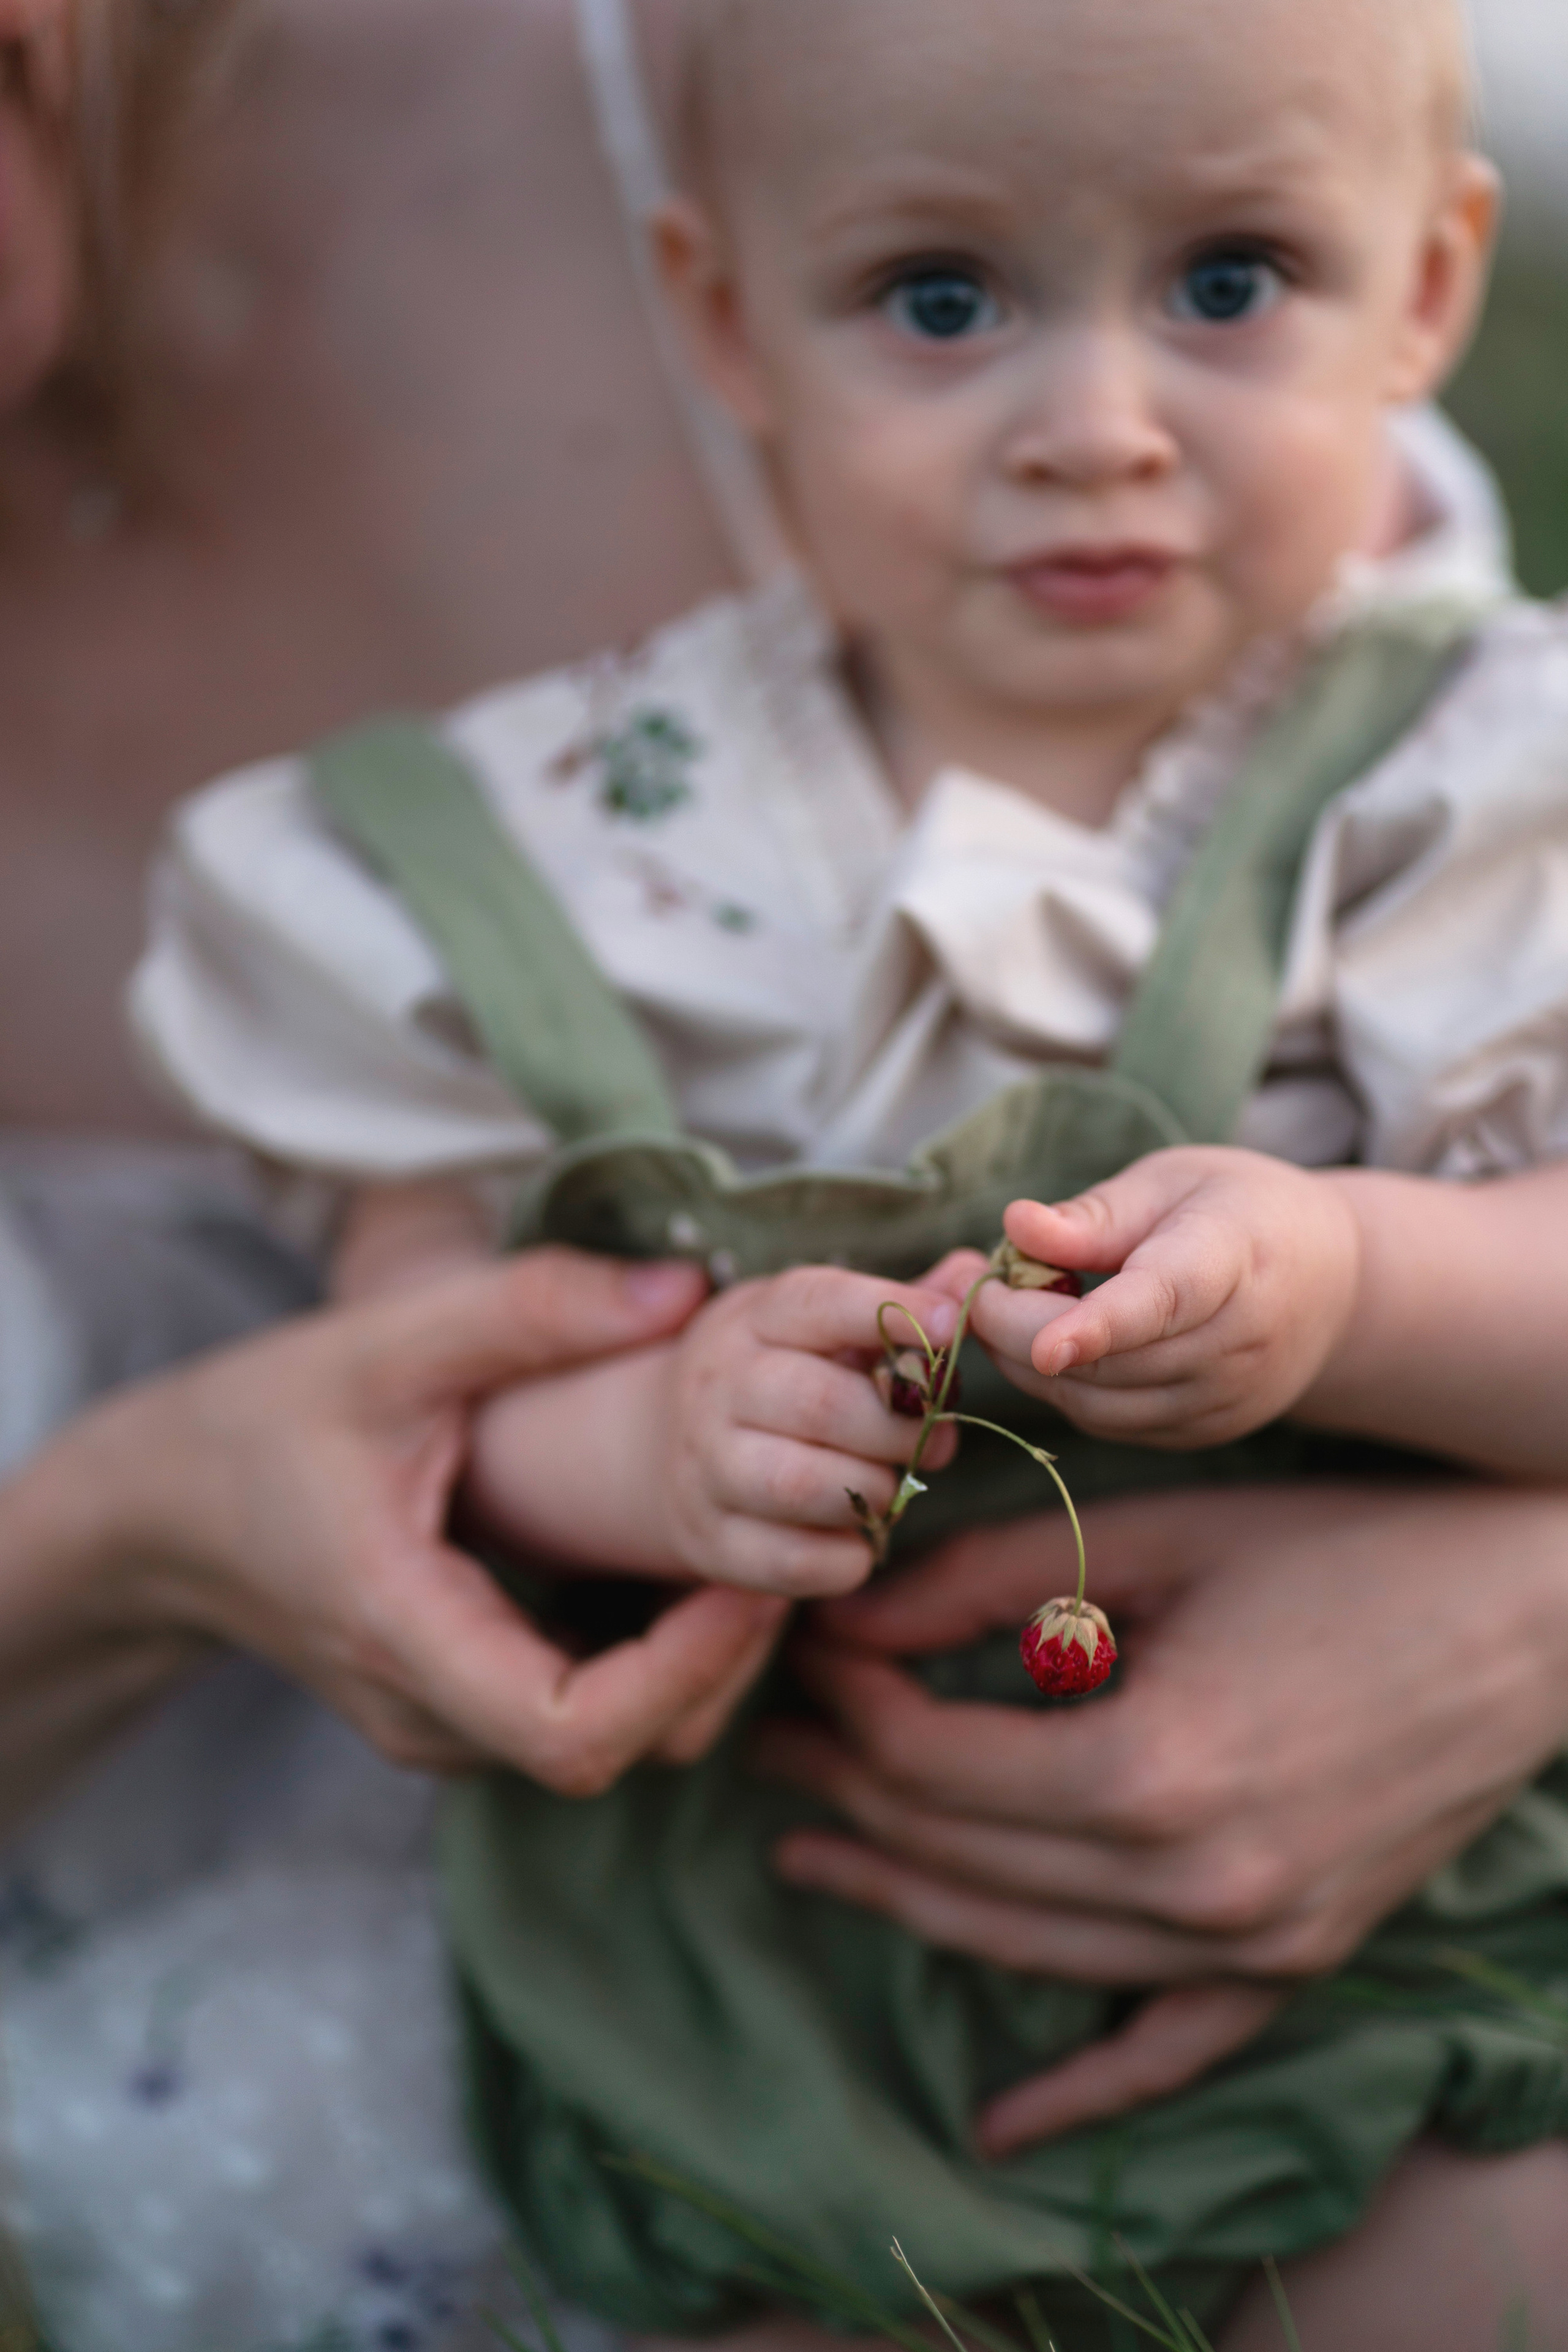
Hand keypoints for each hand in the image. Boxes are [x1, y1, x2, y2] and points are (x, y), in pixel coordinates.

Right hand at [14, 1250, 786, 1802]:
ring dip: (690, 1671)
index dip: (685, 1673)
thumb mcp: (387, 1341)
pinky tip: (679, 1574)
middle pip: (612, 1750)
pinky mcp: (452, 1712)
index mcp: (405, 1635)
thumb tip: (685, 1287)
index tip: (747, 1578)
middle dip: (714, 1666)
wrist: (158, 1508)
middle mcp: (425, 1714)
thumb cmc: (262, 1419)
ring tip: (745, 1557)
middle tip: (778, 1555)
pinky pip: (576, 1721)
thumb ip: (532, 1308)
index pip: (573, 1733)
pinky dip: (647, 1668)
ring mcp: (437, 1728)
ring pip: (604, 1748)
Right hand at [644, 1267, 960, 1596]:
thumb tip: (974, 1277)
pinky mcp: (710, 1539)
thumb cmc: (779, 1376)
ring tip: (893, 1488)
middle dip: (899, 1427)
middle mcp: (719, 1386)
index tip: (953, 1324)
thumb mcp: (820, 1327)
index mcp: (754, 1320)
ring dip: (875, 1491)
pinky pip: (791, 1560)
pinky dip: (846, 1557)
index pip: (816, 1302)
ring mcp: (705, 1466)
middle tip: (940, 1439)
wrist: (667, 1443)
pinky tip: (860, 1537)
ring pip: (801, 1484)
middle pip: (819, 1403)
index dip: (888, 1310)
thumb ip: (899, 1308)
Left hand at [751, 1480, 1567, 2150]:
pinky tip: (1003, 2123)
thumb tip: (844, 1622)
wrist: (1523, 1609)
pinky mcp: (1295, 1963)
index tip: (803, 1657)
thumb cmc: (1337, 1545)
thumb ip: (982, 1577)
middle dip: (849, 1791)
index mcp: (1154, 1774)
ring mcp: (1253, 1944)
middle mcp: (1197, 1887)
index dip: (847, 1708)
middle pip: (961, 1856)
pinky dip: (1083, 2087)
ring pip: (1027, 1945)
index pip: (934, 1765)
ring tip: (808, 1849)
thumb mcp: (1150, 1534)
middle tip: (770, 1744)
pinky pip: (1167, 2052)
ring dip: (905, 1897)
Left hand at [949, 1147, 1360, 1446]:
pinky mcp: (1206, 1431)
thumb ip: (1096, 1213)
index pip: (1166, 1299)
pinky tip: (1052, 1344)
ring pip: (1101, 1405)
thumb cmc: (1239, 1212)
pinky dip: (1066, 1390)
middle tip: (978, 1283)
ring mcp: (1226, 1398)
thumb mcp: (1173, 1180)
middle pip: (1113, 1361)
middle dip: (1021, 1329)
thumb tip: (1015, 1226)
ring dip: (1031, 1366)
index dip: (1100, 1325)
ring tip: (1008, 1309)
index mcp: (1235, 1257)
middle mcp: (1238, 1342)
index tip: (1042, 1343)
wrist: (1332, 1283)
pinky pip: (1112, 1425)